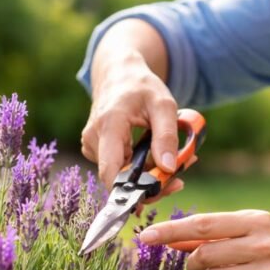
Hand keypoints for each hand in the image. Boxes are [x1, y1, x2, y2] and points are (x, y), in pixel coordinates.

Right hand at [80, 53, 184, 198]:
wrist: (119, 75)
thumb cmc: (142, 86)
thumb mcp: (164, 105)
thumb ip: (167, 136)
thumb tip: (169, 169)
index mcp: (109, 125)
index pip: (111, 171)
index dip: (130, 192)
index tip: (157, 195)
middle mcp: (93, 137)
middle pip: (118, 178)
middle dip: (149, 184)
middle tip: (178, 181)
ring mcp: (91, 145)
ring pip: (119, 176)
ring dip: (146, 177)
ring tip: (173, 164)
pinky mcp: (95, 150)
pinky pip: (117, 168)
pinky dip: (137, 170)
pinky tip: (154, 160)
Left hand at [139, 210, 269, 269]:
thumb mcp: (247, 236)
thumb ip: (210, 236)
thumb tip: (169, 239)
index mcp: (257, 220)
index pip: (203, 224)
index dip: (171, 231)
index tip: (146, 237)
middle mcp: (265, 243)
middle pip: (204, 254)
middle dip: (193, 263)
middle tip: (198, 266)